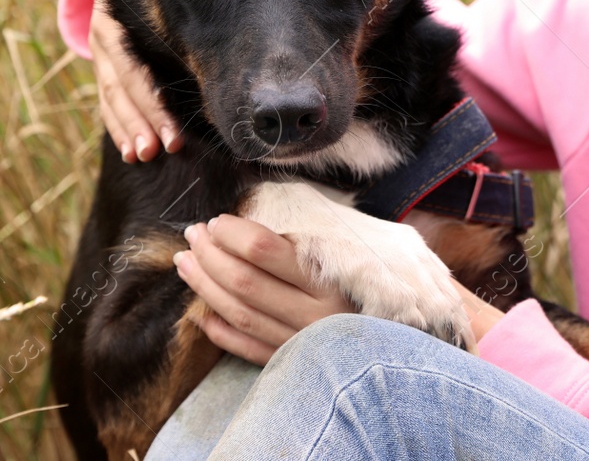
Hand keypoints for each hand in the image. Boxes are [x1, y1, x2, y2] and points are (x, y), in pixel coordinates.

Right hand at [89, 0, 179, 161]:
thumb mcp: (167, 1)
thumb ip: (184, 29)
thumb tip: (223, 71)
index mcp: (120, 18)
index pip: (134, 69)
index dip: (153, 104)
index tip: (174, 136)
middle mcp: (104, 34)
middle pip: (121, 86)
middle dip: (142, 122)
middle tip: (160, 150)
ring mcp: (98, 52)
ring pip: (110, 97)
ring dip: (128, 130)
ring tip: (142, 156)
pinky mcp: (100, 67)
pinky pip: (105, 102)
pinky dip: (118, 127)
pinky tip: (129, 152)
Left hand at [175, 214, 354, 364]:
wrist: (402, 337)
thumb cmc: (371, 284)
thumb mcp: (352, 253)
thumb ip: (305, 243)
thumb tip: (249, 226)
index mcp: (329, 278)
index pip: (265, 249)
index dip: (232, 233)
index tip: (216, 222)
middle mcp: (315, 314)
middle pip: (244, 281)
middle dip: (210, 256)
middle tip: (192, 236)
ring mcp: (302, 343)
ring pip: (239, 314)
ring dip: (205, 287)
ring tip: (186, 264)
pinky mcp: (294, 366)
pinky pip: (247, 348)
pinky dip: (220, 332)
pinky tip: (202, 313)